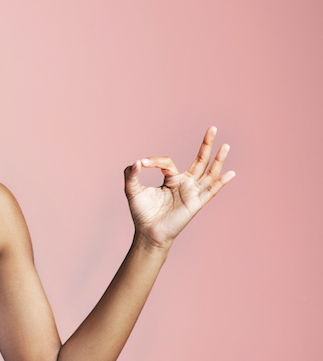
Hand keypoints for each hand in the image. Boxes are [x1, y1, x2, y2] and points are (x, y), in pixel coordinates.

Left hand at [124, 127, 234, 248]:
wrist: (147, 233)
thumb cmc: (142, 213)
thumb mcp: (132, 190)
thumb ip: (130, 174)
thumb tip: (136, 162)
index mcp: (171, 179)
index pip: (168, 162)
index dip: (154, 160)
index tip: (141, 164)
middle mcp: (185, 184)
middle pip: (199, 160)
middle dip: (206, 144)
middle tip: (213, 127)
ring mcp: (192, 193)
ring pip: (208, 172)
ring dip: (218, 159)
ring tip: (226, 145)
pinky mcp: (195, 203)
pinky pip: (211, 191)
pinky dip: (221, 183)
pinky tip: (231, 173)